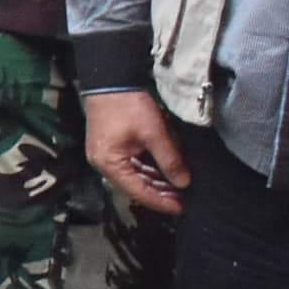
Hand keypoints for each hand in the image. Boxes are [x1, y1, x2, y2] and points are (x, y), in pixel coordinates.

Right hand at [83, 91, 187, 216]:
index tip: (181, 208)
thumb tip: (184, 183)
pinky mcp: (111, 147)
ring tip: (177, 187)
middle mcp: (104, 164)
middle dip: (159, 193)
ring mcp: (106, 155)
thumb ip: (170, 160)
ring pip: (133, 176)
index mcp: (110, 164)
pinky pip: (131, 165)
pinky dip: (148, 170)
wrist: (110, 79)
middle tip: (183, 199)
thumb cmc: (129, 106)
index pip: (138, 191)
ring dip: (154, 182)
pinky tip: (164, 173)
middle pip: (134, 186)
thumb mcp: (154, 133)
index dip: (160, 201)